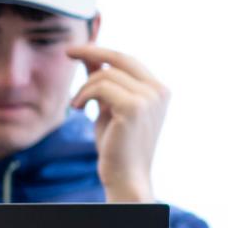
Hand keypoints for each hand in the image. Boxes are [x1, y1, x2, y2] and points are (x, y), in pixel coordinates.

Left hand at [67, 44, 169, 202]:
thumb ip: (105, 82)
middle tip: (68, 52)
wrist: (125, 177)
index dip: (102, 51)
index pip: (129, 60)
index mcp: (159, 90)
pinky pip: (101, 87)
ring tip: (76, 105)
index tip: (78, 50)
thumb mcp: (109, 107)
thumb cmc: (117, 145)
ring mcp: (149, 98)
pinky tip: (78, 108)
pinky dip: (84, 94)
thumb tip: (90, 57)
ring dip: (84, 87)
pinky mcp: (134, 107)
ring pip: (106, 74)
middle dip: (91, 51)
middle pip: (120, 58)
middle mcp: (159, 91)